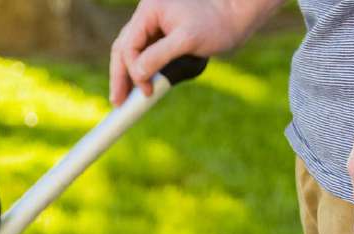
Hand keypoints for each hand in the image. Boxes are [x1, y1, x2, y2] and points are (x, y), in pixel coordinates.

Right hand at [109, 0, 246, 105]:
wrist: (236, 18)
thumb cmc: (216, 25)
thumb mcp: (188, 40)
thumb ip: (160, 55)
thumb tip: (136, 73)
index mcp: (150, 11)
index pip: (128, 44)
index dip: (131, 70)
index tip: (144, 92)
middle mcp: (148, 16)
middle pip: (124, 48)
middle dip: (120, 76)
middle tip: (117, 103)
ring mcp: (155, 26)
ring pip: (133, 52)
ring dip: (129, 75)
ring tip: (126, 99)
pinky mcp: (164, 36)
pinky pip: (146, 54)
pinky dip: (143, 71)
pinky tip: (143, 86)